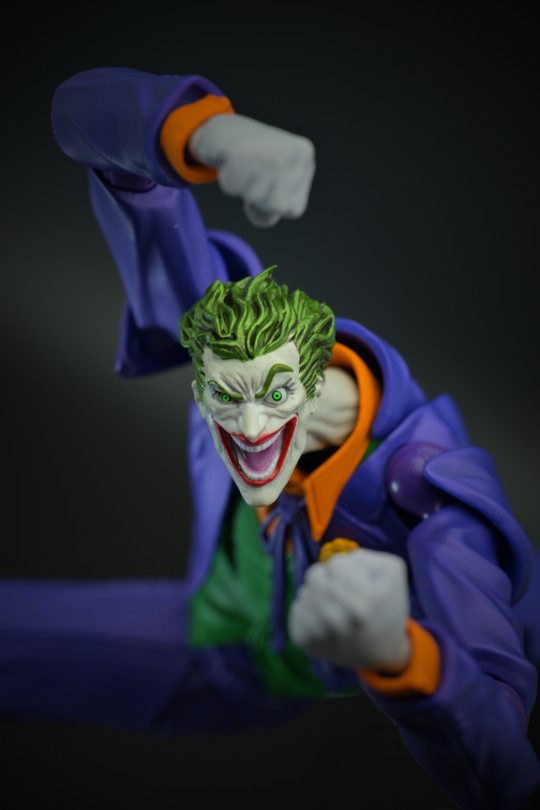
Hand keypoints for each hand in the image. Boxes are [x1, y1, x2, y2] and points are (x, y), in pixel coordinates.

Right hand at [189, 114, 314, 226]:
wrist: (222, 130)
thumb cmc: (252, 163)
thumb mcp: (274, 186)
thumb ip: (272, 210)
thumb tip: (258, 207)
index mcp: (304, 156)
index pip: (294, 210)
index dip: (275, 203)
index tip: (268, 181)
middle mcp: (291, 152)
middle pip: (277, 208)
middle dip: (260, 199)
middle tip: (254, 174)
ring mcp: (268, 152)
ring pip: (255, 199)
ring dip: (242, 188)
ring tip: (243, 167)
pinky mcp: (241, 152)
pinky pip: (232, 189)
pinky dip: (227, 180)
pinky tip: (231, 161)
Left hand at [289, 548, 410, 671]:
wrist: (381, 652)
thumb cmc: (387, 606)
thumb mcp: (392, 573)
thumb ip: (366, 557)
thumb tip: (334, 564)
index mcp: (365, 601)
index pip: (336, 563)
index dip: (344, 566)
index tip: (353, 579)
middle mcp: (339, 620)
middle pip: (315, 575)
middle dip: (327, 577)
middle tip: (340, 590)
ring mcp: (318, 633)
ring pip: (304, 591)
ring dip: (317, 593)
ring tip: (334, 605)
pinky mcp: (304, 641)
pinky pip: (297, 608)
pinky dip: (309, 608)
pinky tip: (325, 620)